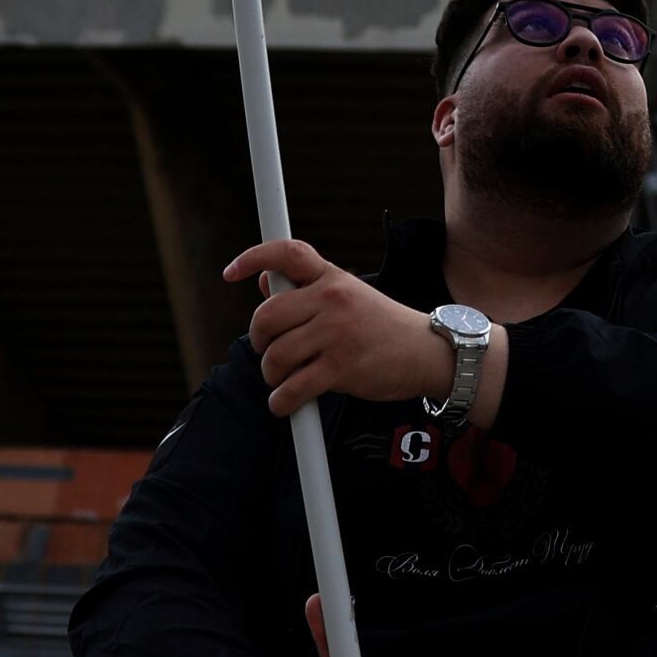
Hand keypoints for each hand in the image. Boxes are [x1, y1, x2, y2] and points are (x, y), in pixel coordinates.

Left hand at [224, 238, 454, 416]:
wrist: (426, 352)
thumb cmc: (381, 326)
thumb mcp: (349, 294)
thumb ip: (307, 287)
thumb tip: (264, 279)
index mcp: (333, 278)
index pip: (288, 253)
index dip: (253, 256)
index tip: (230, 273)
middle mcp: (333, 299)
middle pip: (266, 316)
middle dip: (260, 341)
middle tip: (271, 352)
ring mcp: (337, 334)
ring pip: (275, 356)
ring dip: (272, 376)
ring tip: (286, 380)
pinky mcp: (341, 368)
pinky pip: (291, 389)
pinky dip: (280, 403)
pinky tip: (287, 403)